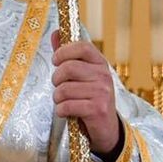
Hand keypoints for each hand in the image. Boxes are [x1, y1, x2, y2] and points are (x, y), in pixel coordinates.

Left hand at [52, 31, 121, 156]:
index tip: (56, 61)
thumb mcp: (82, 75)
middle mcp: (103, 76)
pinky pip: (67, 106)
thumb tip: (55, 33)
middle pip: (68, 68)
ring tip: (64, 102)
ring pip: (64, 89)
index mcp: (100, 64)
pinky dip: (61, 111)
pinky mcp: (97, 109)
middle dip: (56, 79)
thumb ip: (67, 54)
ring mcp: (102, 93)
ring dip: (57, 98)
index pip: (82, 47)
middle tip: (59, 87)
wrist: (107, 128)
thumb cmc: (90, 98)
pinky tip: (67, 112)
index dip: (64, 52)